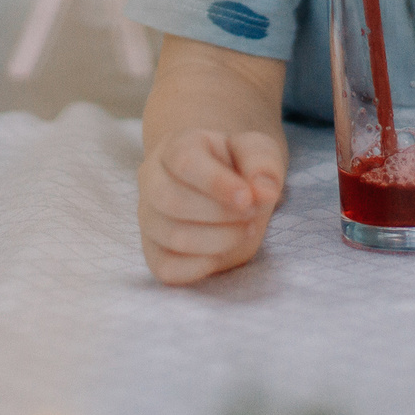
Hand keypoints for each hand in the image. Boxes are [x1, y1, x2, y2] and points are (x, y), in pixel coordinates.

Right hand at [138, 129, 288, 284]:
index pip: (184, 162)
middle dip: (220, 214)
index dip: (217, 183)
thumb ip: (263, 164)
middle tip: (251, 214)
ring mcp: (148, 218)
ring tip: (244, 230)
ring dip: (218, 240)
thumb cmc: (236, 167)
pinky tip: (222, 252)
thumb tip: (265, 191)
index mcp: (175, 147)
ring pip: (172, 236)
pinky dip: (199, 267)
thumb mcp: (257, 152)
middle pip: (171, 200)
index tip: (248, 198)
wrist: (222, 189)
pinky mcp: (152, 251)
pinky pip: (166, 268)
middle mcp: (152, 180)